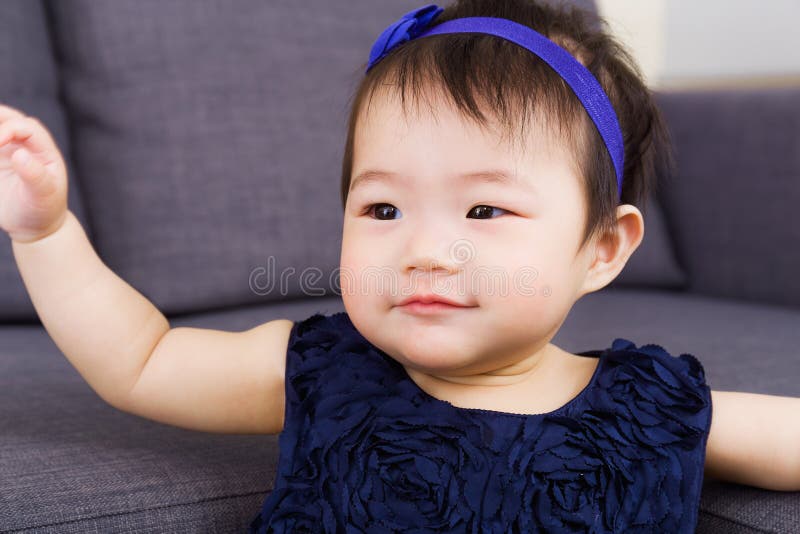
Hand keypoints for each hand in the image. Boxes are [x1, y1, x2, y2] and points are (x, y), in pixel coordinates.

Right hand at [0, 103, 68, 243]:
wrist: (33, 227)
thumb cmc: (44, 210)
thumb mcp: (43, 195)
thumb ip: (35, 175)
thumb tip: (20, 154)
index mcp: (45, 151)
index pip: (27, 127)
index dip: (10, 129)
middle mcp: (27, 145)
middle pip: (9, 118)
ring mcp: (9, 151)